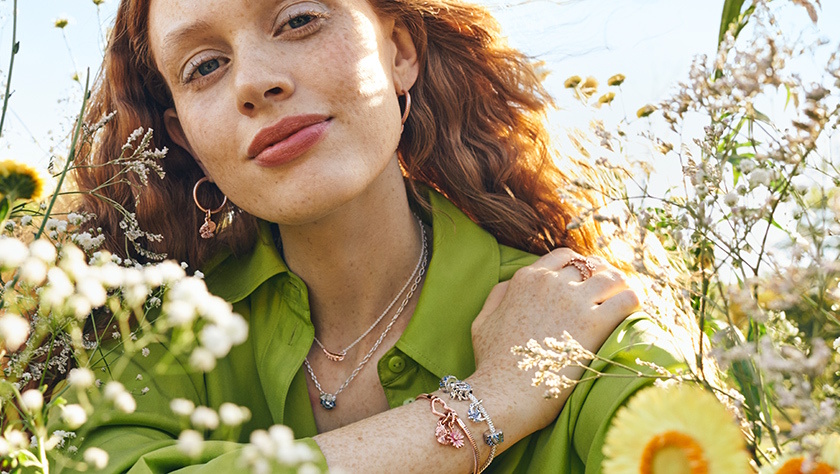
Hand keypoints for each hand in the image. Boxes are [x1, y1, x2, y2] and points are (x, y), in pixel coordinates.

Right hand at [468, 248, 641, 432]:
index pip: (565, 257)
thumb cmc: (491, 362)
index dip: (581, 266)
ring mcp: (573, 300)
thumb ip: (497, 296)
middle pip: (592, 265)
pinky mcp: (593, 323)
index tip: (588, 280)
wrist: (504, 391)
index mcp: (526, 279)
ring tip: (624, 303)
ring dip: (621, 288)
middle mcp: (551, 283)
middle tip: (611, 293)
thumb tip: (510, 284)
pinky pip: (627, 299)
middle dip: (604, 276)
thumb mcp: (482, 321)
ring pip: (613, 278)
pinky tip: (632, 315)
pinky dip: (633, 304)